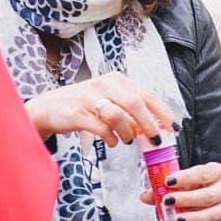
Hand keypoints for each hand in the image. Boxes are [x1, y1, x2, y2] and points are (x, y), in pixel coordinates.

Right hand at [27, 74, 173, 145]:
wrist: (47, 108)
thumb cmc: (84, 105)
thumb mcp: (108, 98)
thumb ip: (130, 109)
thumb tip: (155, 126)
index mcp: (116, 80)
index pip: (147, 94)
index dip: (163, 111)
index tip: (173, 127)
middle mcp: (104, 85)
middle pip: (135, 103)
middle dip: (150, 124)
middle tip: (155, 139)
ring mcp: (89, 98)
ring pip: (118, 115)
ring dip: (128, 131)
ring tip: (128, 140)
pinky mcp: (76, 113)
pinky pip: (100, 127)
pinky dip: (111, 137)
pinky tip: (112, 141)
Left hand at [140, 159, 220, 220]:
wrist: (212, 197)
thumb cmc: (195, 186)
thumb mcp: (182, 182)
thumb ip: (164, 188)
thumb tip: (146, 196)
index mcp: (217, 173)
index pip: (203, 174)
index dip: (186, 178)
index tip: (168, 182)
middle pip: (208, 196)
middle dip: (187, 199)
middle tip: (168, 201)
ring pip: (211, 215)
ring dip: (192, 219)